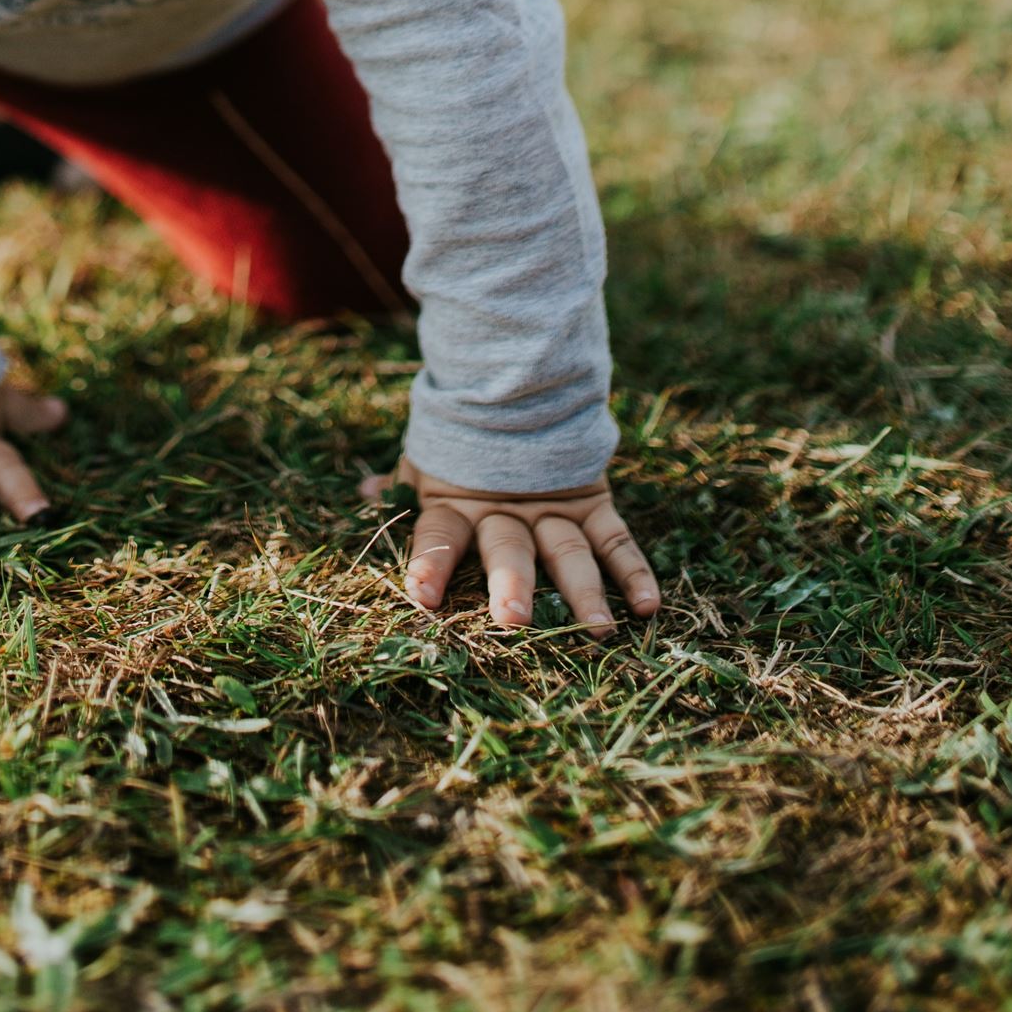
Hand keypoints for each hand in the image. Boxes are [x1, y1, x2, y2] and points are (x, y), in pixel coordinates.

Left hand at [359, 458, 659, 635]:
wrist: (520, 381)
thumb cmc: (465, 436)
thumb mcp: (429, 455)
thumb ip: (402, 480)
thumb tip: (362, 495)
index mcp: (459, 501)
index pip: (440, 535)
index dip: (430, 563)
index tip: (421, 598)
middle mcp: (506, 509)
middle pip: (508, 549)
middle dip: (511, 584)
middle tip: (513, 621)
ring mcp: (553, 507)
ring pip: (568, 551)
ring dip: (584, 590)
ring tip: (598, 630)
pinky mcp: (591, 502)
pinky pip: (616, 539)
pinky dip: (634, 570)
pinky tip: (649, 605)